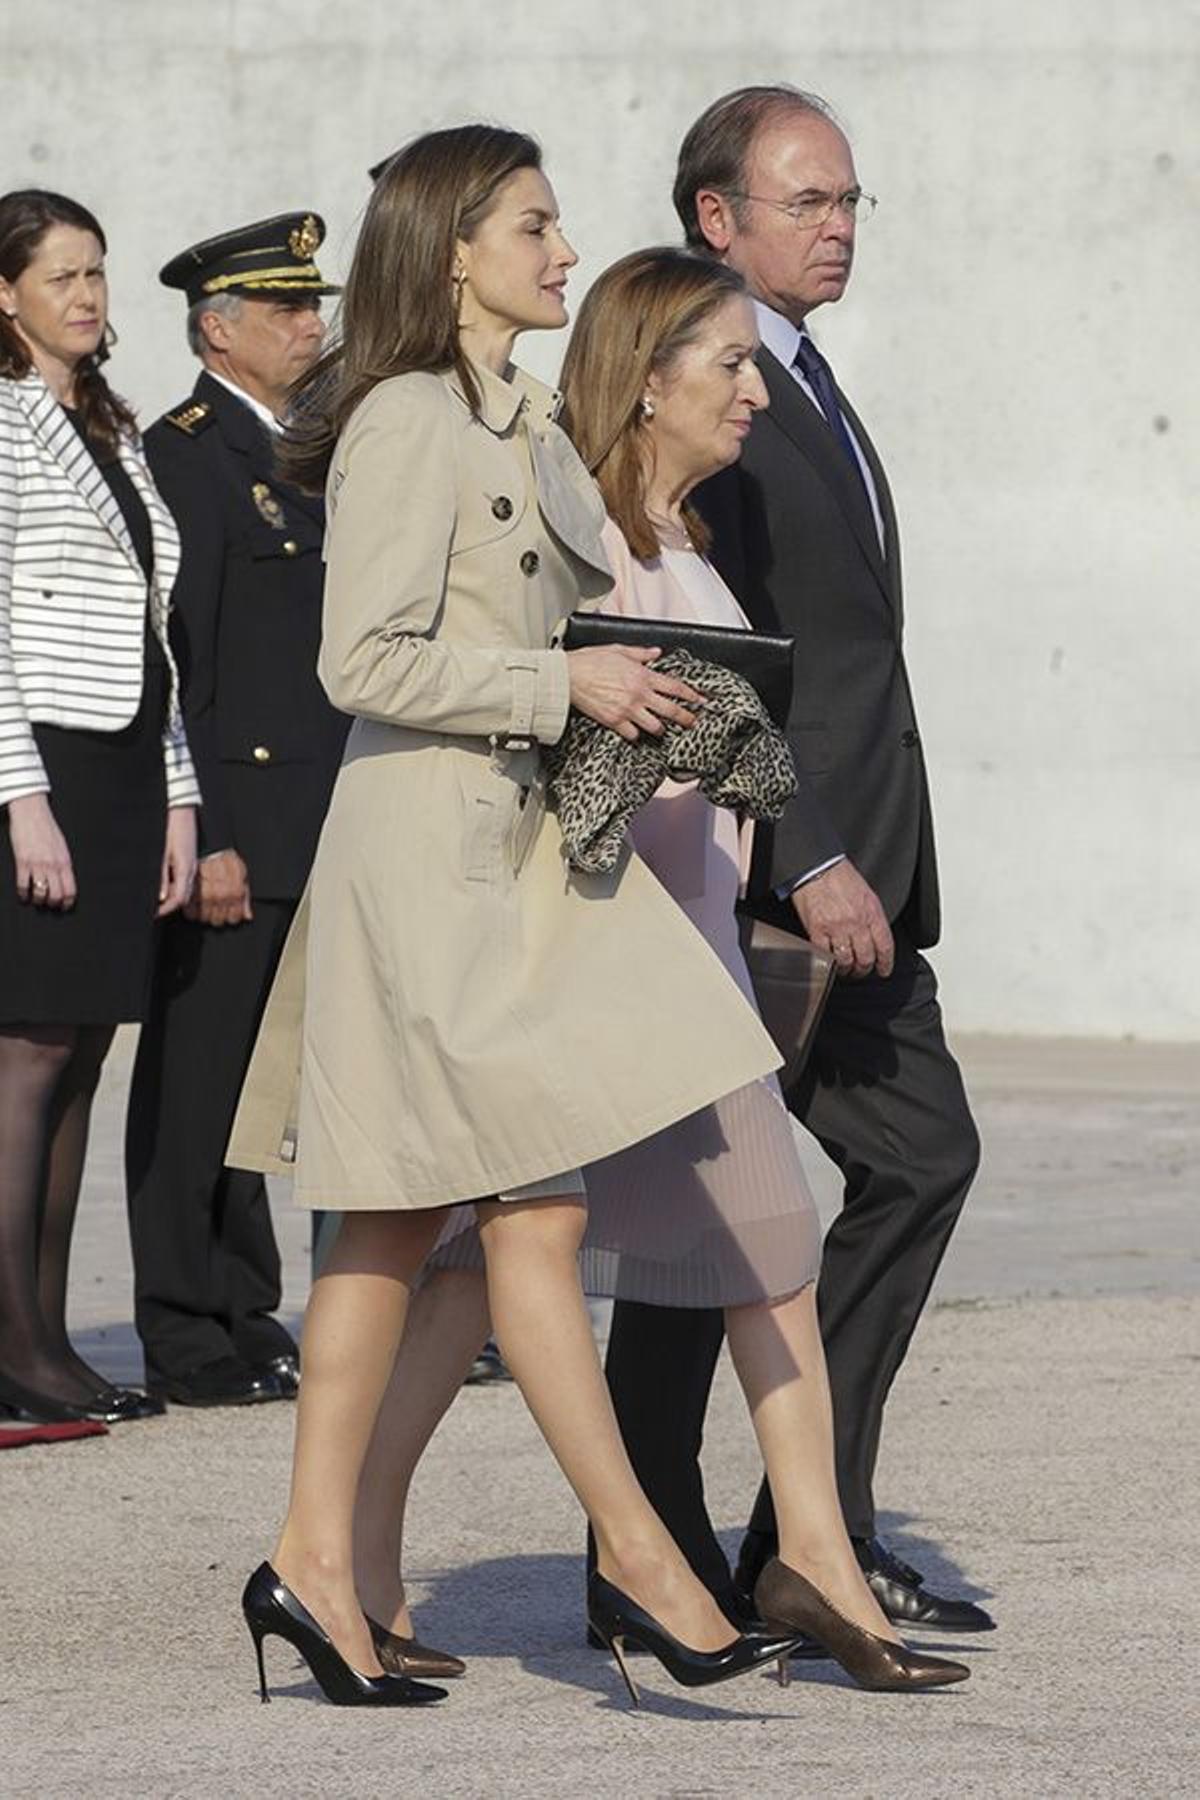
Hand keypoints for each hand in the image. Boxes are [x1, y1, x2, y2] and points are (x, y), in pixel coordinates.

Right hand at [7, 792, 75, 908]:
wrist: (31, 813)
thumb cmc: (47, 828)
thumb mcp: (62, 847)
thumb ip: (63, 864)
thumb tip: (64, 880)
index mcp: (65, 862)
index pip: (70, 889)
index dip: (67, 902)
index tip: (63, 906)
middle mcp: (53, 865)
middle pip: (56, 895)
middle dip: (52, 903)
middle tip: (48, 904)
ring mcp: (38, 864)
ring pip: (40, 893)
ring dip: (38, 901)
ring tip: (35, 900)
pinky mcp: (22, 862)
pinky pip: (23, 885)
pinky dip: (23, 894)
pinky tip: (23, 895)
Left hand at [157, 806, 198, 918]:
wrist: (181, 810)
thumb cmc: (171, 827)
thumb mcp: (161, 853)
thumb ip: (161, 876)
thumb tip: (160, 897)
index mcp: (185, 869)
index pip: (178, 899)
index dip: (165, 909)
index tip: (152, 913)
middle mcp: (191, 869)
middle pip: (183, 897)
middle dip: (168, 906)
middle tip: (152, 908)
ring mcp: (192, 864)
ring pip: (184, 889)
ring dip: (171, 897)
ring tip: (155, 898)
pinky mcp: (190, 859)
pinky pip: (184, 880)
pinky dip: (174, 886)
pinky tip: (163, 883)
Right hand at [182, 845, 251, 926]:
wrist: (210, 848)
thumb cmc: (227, 860)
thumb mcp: (242, 876)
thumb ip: (246, 898)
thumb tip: (248, 916)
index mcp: (234, 893)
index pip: (233, 919)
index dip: (232, 916)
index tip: (229, 912)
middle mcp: (219, 896)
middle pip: (217, 921)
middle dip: (218, 916)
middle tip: (217, 907)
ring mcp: (203, 896)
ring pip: (204, 919)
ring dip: (205, 914)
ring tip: (206, 905)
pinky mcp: (189, 893)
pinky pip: (189, 912)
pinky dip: (191, 911)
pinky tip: (196, 904)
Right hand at [566, 645, 704, 743]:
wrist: (568, 676)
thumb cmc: (590, 660)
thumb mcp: (619, 650)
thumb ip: (641, 653)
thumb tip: (656, 653)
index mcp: (643, 675)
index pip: (676, 687)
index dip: (693, 695)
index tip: (702, 701)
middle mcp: (639, 694)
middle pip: (672, 710)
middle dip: (686, 718)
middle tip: (693, 723)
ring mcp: (627, 710)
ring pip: (655, 727)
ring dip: (659, 728)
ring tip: (660, 728)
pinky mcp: (614, 721)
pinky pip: (633, 735)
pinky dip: (635, 734)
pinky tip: (634, 731)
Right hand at [791, 858, 893, 978]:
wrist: (819, 868)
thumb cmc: (841, 878)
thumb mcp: (868, 896)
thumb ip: (873, 918)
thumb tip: (877, 938)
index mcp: (872, 914)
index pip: (885, 947)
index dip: (885, 963)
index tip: (883, 969)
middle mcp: (856, 923)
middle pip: (865, 958)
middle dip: (864, 969)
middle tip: (861, 971)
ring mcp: (836, 929)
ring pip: (846, 961)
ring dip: (846, 970)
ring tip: (844, 970)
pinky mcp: (817, 931)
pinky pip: (825, 955)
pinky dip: (828, 962)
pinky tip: (830, 962)